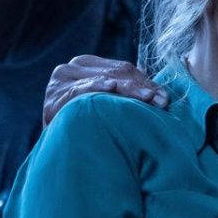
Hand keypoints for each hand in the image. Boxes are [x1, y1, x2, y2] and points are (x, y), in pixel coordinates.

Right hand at [42, 55, 167, 125]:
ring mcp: (59, 83)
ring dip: (127, 90)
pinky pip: (78, 91)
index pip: (122, 68)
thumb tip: (162, 95)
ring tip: (147, 98)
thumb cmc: (89, 126)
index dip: (145, 82)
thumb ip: (131, 92)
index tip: (165, 98)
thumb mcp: (111, 104)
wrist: (59, 152)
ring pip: (102, 80)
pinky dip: (94, 88)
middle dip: (140, 88)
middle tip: (161, 101)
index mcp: (86, 64)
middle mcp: (70, 69)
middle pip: (114, 74)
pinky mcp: (53, 100)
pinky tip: (110, 87)